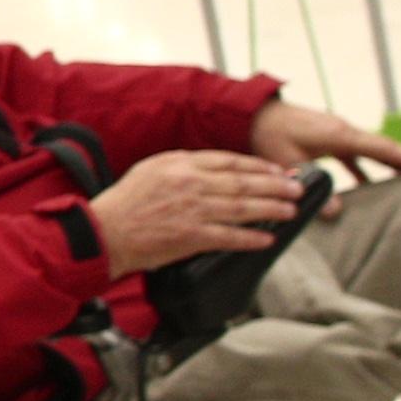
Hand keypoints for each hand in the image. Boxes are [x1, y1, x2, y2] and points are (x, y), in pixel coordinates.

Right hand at [88, 150, 301, 273]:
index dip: (259, 167)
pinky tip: (267, 239)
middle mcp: (191, 184)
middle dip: (276, 187)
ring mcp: (193, 210)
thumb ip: (183, 165)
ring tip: (290, 211)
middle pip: (244, 183)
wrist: (104, 232)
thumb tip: (213, 168)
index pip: (230, 161)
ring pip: (243, 208)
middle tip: (297, 189)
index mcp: (181, 164)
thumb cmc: (124, 202)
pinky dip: (251, 238)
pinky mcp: (192, 236)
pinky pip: (230, 237)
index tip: (278, 171)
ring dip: (272, 209)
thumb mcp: (151, 169)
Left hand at [246, 99, 400, 191]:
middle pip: (382, 147)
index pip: (381, 148)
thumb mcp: (290, 164)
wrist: (250, 114)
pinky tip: (366, 185)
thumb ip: (314, 187)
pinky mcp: (326, 137)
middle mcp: (343, 130)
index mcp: (339, 135)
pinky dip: (363, 166)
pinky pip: (352, 153)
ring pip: (369, 150)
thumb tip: (337, 214)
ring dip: (386, 164)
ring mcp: (336, 133)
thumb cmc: (269, 136)